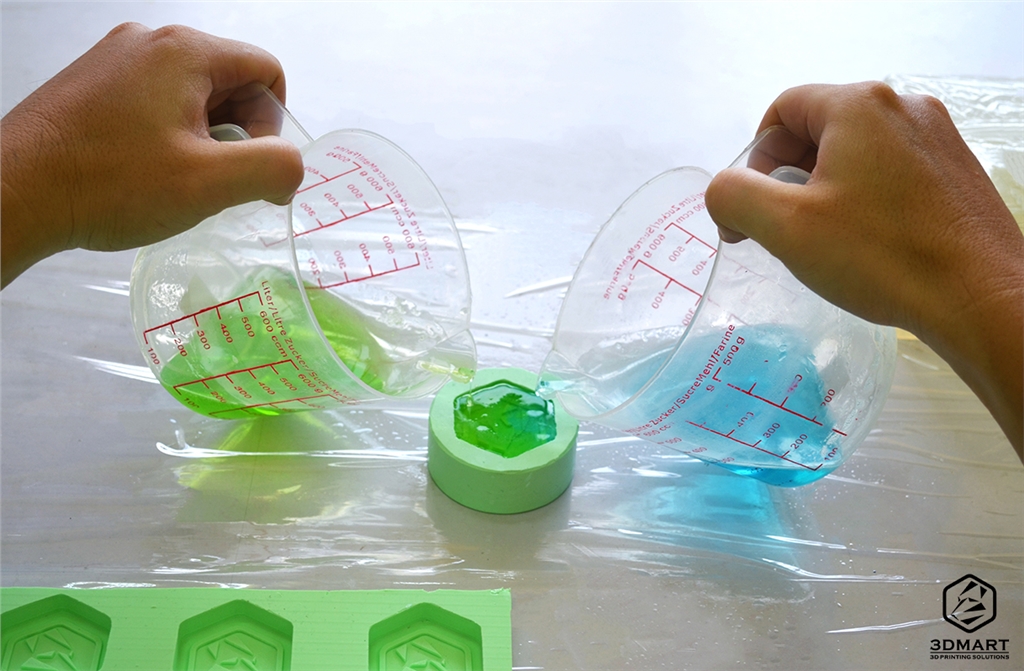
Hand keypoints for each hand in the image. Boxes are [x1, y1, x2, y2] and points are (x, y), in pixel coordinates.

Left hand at [1, 23, 304, 286]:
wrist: (15, 192)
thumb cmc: (110, 184)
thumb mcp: (209, 184)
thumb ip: (273, 168)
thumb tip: (290, 168)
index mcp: (185, 51)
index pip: (267, 70)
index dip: (273, 126)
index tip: (249, 169)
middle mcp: (150, 41)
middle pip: (230, 79)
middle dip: (237, 132)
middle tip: (215, 181)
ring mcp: (116, 58)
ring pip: (193, 93)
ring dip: (203, 137)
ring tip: (178, 180)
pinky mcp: (93, 82)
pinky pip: (155, 100)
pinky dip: (168, 135)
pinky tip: (147, 172)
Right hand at [705, 82, 1023, 456]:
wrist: (981, 297)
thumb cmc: (880, 257)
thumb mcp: (785, 227)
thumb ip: (733, 196)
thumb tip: (723, 192)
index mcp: (859, 105)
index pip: (781, 110)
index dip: (754, 159)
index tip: (752, 211)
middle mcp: (902, 106)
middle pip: (818, 126)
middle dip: (788, 175)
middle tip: (781, 230)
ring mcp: (936, 136)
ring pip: (854, 150)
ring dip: (824, 188)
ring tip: (824, 241)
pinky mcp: (955, 169)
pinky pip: (890, 169)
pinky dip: (863, 196)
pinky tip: (866, 242)